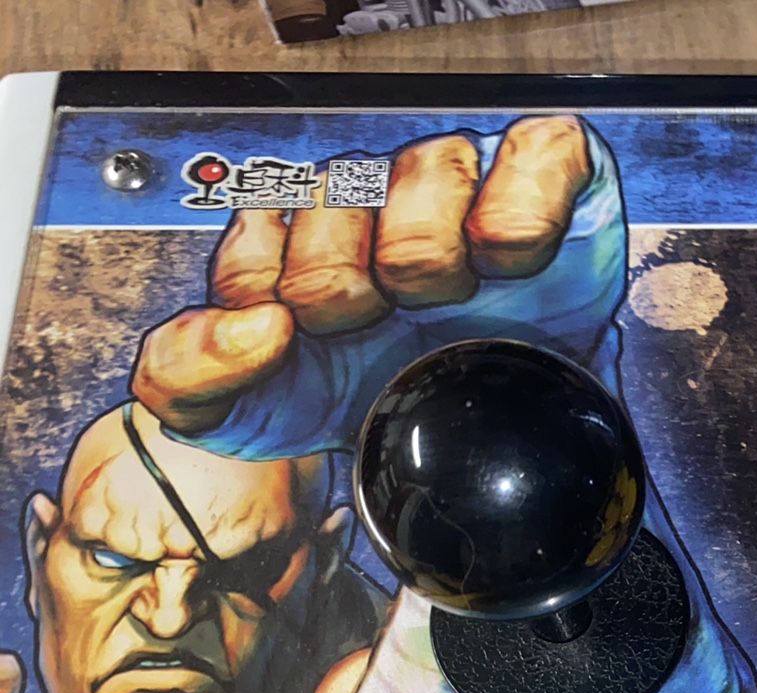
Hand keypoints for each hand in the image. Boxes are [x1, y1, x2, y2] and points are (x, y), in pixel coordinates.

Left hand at [133, 116, 597, 436]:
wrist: (489, 456)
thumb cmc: (373, 408)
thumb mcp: (242, 417)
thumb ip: (187, 375)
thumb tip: (257, 324)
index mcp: (298, 240)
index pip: (263, 220)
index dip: (276, 283)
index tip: (307, 336)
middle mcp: (380, 202)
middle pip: (347, 189)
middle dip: (354, 280)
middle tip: (382, 323)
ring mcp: (464, 190)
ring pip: (433, 163)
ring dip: (433, 250)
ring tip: (450, 297)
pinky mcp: (548, 187)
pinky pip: (541, 150)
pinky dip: (521, 208)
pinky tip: (507, 261)